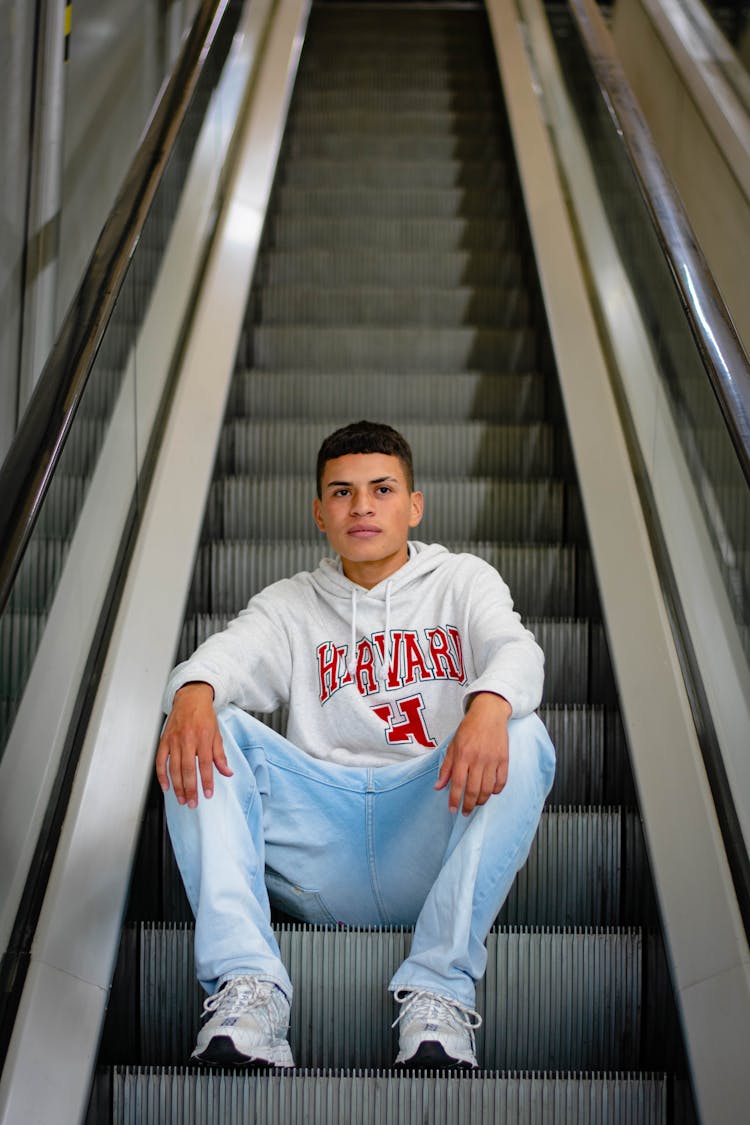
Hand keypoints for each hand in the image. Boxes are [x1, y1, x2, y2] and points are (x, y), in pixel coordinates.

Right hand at [155, 682, 232, 806]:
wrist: (190, 699)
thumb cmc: (204, 716)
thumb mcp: (217, 734)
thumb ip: (220, 755)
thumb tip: (227, 772)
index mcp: (203, 738)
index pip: (206, 765)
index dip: (207, 781)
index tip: (208, 794)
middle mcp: (187, 740)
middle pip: (188, 769)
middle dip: (190, 789)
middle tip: (192, 803)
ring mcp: (174, 740)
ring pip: (174, 768)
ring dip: (177, 787)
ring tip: (181, 800)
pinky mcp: (164, 741)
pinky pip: (161, 761)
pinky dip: (162, 775)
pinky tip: (166, 787)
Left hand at [435, 692, 510, 814]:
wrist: (489, 714)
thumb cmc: (468, 729)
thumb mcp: (452, 746)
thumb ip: (446, 768)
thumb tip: (438, 787)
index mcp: (462, 755)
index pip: (457, 784)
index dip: (454, 799)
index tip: (453, 809)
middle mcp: (478, 759)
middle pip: (473, 790)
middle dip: (468, 805)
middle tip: (465, 812)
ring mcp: (492, 760)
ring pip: (488, 789)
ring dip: (482, 800)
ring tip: (476, 804)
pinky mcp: (504, 759)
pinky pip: (501, 781)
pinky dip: (496, 790)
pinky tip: (490, 792)